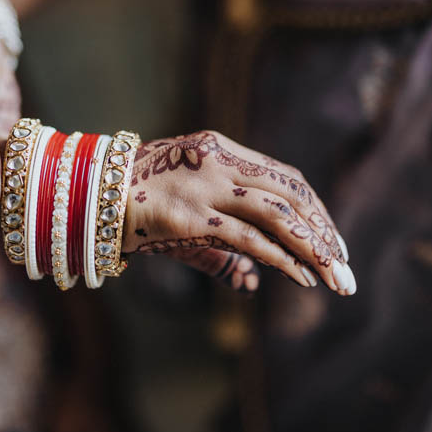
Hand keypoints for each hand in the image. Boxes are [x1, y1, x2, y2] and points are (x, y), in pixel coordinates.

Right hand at [121, 131, 355, 294]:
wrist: (85, 197)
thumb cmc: (135, 205)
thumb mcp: (185, 215)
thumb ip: (222, 248)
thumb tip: (250, 282)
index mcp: (220, 149)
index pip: (286, 177)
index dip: (316, 211)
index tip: (334, 242)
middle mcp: (218, 160)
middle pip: (292, 192)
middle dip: (325, 232)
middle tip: (346, 267)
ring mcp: (204, 186)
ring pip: (278, 213)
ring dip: (313, 248)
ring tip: (335, 278)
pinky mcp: (190, 215)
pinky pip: (249, 237)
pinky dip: (281, 258)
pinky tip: (302, 278)